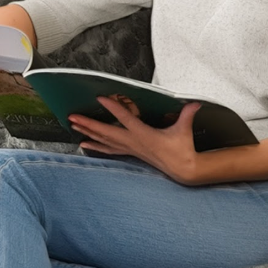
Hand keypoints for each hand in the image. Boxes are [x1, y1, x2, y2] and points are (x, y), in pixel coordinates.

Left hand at [71, 97, 202, 182]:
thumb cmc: (182, 149)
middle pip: (107, 132)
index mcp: (145, 135)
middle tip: (73, 116)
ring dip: (88, 132)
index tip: (101, 98)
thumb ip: (187, 115)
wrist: (183, 169)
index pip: (126, 119)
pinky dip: (95, 145)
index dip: (114, 108)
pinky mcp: (130, 152)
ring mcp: (130, 149)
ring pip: (104, 140)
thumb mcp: (184, 130)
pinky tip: (84, 143)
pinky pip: (108, 149)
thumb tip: (194, 104)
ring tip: (73, 125)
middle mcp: (133, 142)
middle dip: (89, 124)